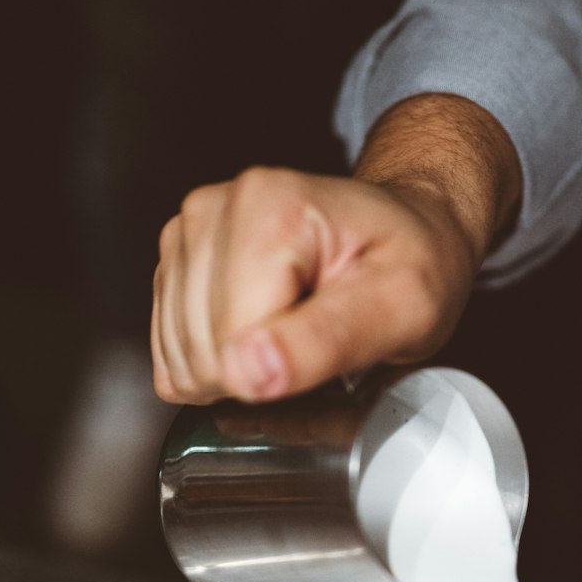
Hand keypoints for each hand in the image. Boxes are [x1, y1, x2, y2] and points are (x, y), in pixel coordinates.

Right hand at [150, 95, 520, 404]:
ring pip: (179, 358)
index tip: (333, 347)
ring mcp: (189, 231)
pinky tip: (262, 334)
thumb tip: (250, 372)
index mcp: (270, 209)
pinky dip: (215, 362)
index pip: (233, 343)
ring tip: (294, 331)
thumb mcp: (404, 309)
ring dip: (238, 369)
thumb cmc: (413, 263)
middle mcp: (216, 209)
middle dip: (259, 372)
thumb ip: (327, 342)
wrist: (409, 230)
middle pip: (201, 352)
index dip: (283, 372)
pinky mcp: (176, 259)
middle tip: (318, 340)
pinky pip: (169, 351)